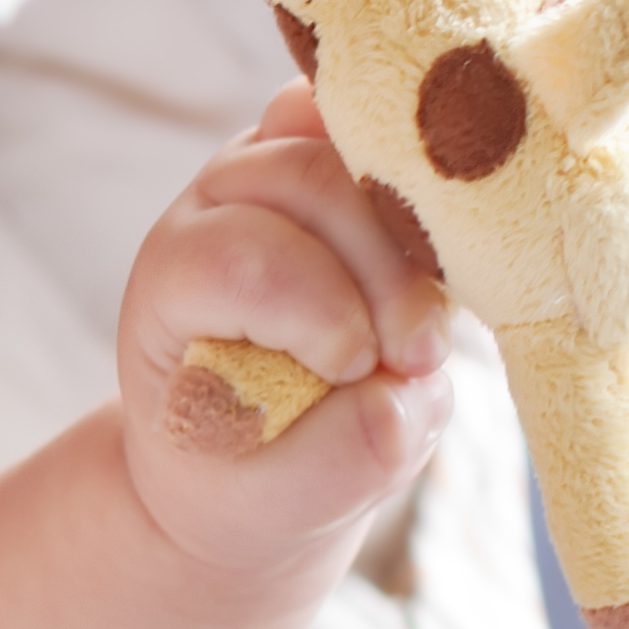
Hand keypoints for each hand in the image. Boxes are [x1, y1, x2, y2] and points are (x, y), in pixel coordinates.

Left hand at [117, 81, 455, 577]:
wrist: (255, 456)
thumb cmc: (253, 473)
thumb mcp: (280, 501)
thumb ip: (336, 460)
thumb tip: (404, 399)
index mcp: (169, 280)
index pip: (239, 260)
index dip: (316, 313)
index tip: (353, 373)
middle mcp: (213, 206)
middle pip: (309, 184)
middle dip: (384, 274)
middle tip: (417, 359)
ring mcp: (279, 168)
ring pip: (363, 154)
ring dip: (420, 244)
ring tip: (430, 332)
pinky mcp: (343, 162)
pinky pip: (395, 128)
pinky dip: (435, 176)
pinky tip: (459, 237)